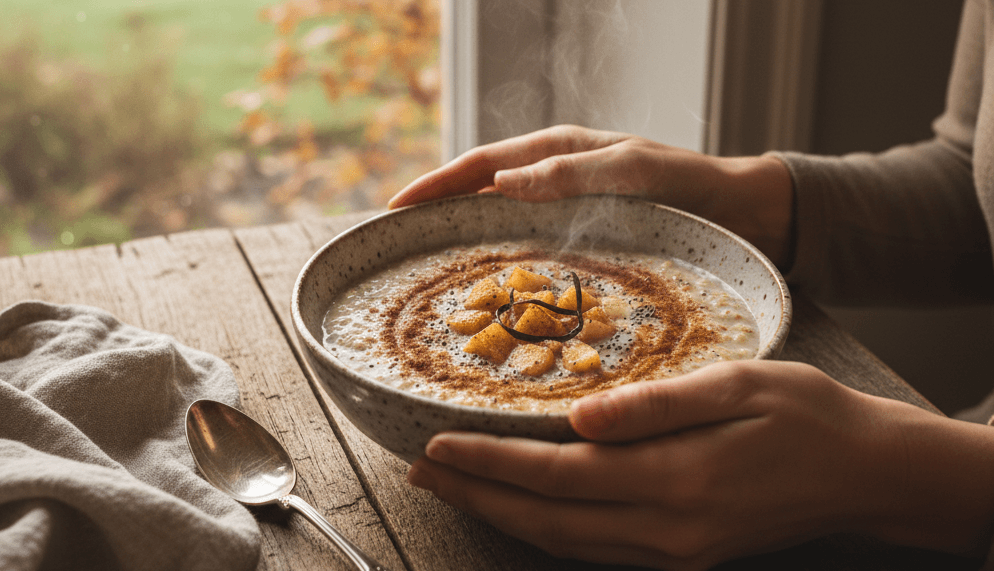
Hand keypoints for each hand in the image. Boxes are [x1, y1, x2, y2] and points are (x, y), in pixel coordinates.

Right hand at [388, 125, 794, 264]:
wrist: (740, 214)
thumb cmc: (691, 185)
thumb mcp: (633, 170)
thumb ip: (572, 172)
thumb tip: (502, 180)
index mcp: (559, 151)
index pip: (481, 164)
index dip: (436, 185)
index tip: (395, 207)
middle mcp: (555, 180)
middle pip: (479, 192)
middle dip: (435, 211)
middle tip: (394, 241)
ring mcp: (566, 212)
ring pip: (499, 223)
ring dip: (461, 238)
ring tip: (423, 266)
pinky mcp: (582, 242)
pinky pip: (529, 250)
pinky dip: (499, 263)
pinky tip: (487, 289)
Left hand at [407, 360, 993, 569]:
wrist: (870, 476)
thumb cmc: (809, 416)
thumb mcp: (736, 385)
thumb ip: (654, 404)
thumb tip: (577, 415)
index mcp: (675, 480)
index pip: (555, 476)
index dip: (489, 462)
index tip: (437, 443)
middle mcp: (666, 529)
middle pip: (546, 520)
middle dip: (477, 494)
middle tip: (420, 467)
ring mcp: (674, 551)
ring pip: (564, 542)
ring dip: (503, 515)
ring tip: (456, 485)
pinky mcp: (683, 554)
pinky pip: (594, 546)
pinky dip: (546, 528)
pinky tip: (524, 507)